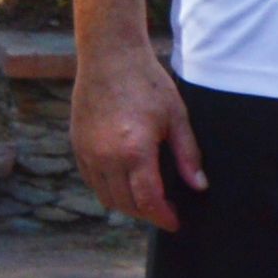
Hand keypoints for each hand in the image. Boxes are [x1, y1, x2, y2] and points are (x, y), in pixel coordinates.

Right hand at [68, 33, 201, 232]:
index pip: (148, 201)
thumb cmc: (146, 82)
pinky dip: (108, 189)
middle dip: (147, 213)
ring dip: (127, 204)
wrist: (109, 56)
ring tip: (145, 198)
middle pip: (126, 204)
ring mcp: (88, 152)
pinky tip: (124, 181)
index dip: (163, 217)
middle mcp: (106, 157)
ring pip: (106, 197)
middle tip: (164, 210)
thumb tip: (199, 186)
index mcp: (134, 151)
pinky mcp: (77, 145)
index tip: (175, 222)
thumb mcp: (176, 116)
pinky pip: (92, 181)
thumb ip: (187, 155)